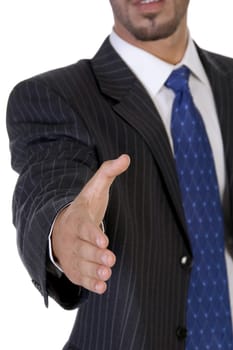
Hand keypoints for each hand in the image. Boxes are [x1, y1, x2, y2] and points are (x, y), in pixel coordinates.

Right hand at [51, 154, 129, 293]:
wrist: (61, 227)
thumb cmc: (84, 208)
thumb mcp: (94, 189)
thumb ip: (108, 173)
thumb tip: (126, 157)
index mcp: (77, 219)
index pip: (83, 227)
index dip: (92, 234)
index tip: (104, 240)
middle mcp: (72, 238)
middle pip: (83, 248)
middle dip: (96, 255)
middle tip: (110, 260)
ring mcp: (71, 254)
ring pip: (82, 264)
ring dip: (94, 271)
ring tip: (107, 275)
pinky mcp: (74, 268)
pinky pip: (80, 277)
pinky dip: (89, 283)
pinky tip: (102, 287)